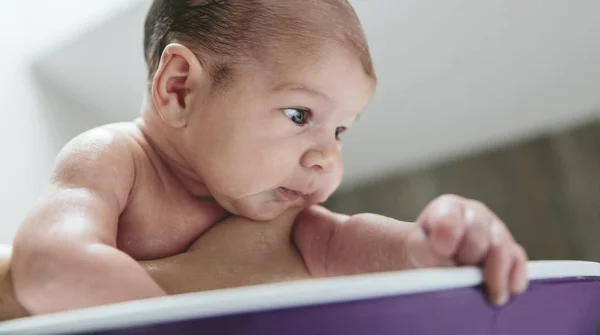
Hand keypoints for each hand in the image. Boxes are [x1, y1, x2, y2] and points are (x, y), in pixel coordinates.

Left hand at [407, 194, 527, 305]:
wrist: (433, 256)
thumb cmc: (423, 249)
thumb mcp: (415, 246)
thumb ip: (424, 250)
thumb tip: (449, 266)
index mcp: (448, 207)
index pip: (450, 223)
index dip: (445, 245)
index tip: (441, 256)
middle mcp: (475, 213)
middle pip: (477, 237)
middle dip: (467, 259)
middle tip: (456, 274)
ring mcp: (495, 229)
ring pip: (500, 248)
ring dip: (495, 273)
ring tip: (491, 296)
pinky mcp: (510, 248)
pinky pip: (518, 259)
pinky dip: (515, 275)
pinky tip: (510, 290)